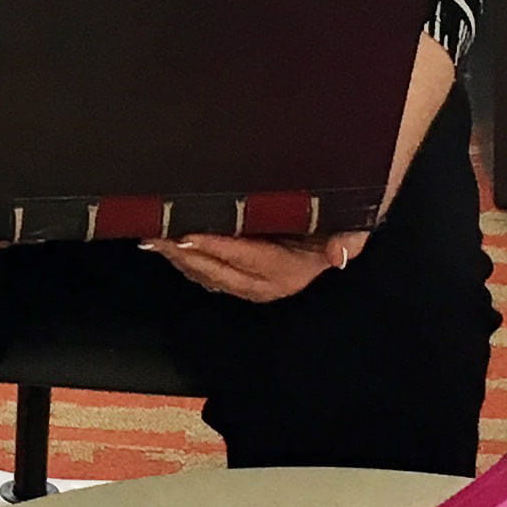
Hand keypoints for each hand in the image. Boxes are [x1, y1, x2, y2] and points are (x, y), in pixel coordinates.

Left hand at [154, 226, 368, 304]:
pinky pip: (208, 275)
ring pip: (209, 275)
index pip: (247, 259)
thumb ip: (349, 238)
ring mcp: (252, 285)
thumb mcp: (353, 226)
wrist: (340, 230)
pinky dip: (186, 261)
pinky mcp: (241, 281)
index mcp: (291, 272)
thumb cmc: (342, 221)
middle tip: (157, 234)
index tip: (189, 234)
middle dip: (186, 254)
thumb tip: (340, 255)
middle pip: (219, 272)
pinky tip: (166, 246)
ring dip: (180, 259)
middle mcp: (268, 285)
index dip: (217, 247)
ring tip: (154, 238)